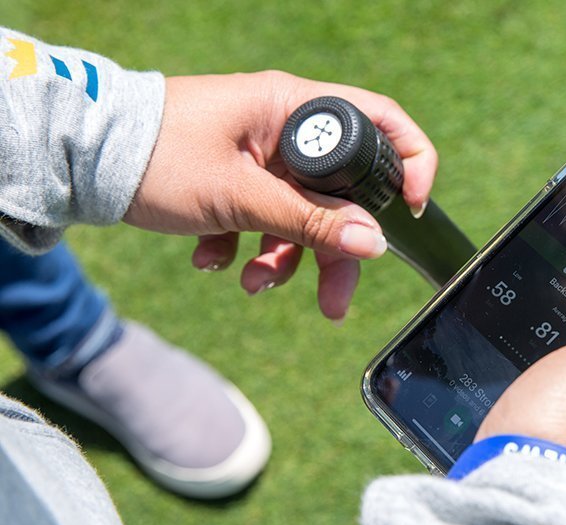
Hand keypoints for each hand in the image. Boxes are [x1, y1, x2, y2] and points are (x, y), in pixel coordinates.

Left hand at [127, 71, 437, 321]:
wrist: (81, 161)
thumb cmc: (158, 158)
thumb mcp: (239, 197)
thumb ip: (310, 222)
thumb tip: (374, 244)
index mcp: (292, 107)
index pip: (379, 123)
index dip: (407, 166)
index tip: (410, 215)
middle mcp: (283, 127)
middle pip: (341, 190)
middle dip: (335, 248)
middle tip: (334, 300)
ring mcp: (259, 153)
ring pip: (301, 213)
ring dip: (284, 258)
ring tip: (252, 284)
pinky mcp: (235, 178)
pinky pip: (265, 217)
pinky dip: (246, 244)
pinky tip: (213, 258)